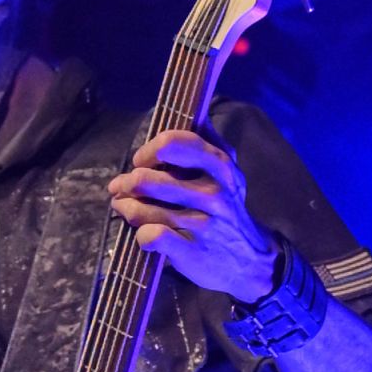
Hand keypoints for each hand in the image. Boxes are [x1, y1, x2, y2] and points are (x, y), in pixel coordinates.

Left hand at [108, 128, 276, 303]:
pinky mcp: (192, 250)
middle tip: (121, 188)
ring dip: (126, 208)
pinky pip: (152, 236)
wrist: (250, 261)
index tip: (141, 161)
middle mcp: (214, 193)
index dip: (149, 150)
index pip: (175, 143)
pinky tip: (144, 234)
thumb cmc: (228, 211)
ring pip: (144, 209)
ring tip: (123, 207)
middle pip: (148, 180)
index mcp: (221, 167)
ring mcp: (203, 223)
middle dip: (127, 183)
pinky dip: (141, 235)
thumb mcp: (229, 175)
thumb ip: (207, 145)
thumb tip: (192, 110)